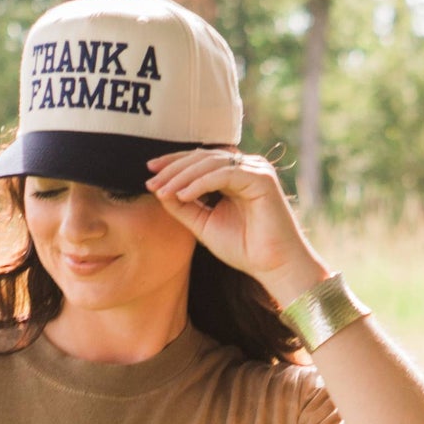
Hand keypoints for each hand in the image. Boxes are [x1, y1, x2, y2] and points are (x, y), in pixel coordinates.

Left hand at [144, 149, 330, 305]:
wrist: (273, 266)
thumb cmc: (245, 248)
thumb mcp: (204, 224)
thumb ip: (184, 206)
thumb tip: (159, 190)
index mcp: (235, 175)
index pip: (200, 160)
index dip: (173, 163)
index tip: (149, 172)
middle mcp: (246, 167)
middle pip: (203, 156)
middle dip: (173, 167)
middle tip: (151, 180)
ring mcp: (255, 170)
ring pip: (211, 162)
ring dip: (183, 175)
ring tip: (162, 191)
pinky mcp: (261, 178)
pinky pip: (223, 174)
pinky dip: (200, 183)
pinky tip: (182, 195)